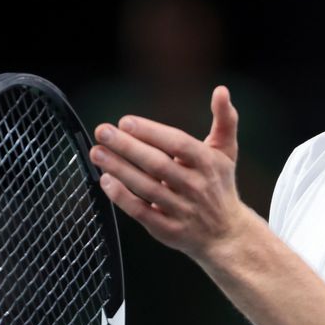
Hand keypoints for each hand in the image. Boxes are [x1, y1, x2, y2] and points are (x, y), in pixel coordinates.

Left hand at [90, 85, 250, 258]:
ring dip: (119, 169)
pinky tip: (106, 180)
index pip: (179, 144)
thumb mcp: (226, 151)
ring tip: (97, 152)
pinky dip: (122, 197)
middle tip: (103, 131)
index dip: (152, 132)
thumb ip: (224, 119)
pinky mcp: (168, 230)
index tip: (126, 121)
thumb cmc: (219, 184)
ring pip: (146, 188)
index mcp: (209, 163)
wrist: (226, 234)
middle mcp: (196, 187)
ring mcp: (182, 210)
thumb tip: (221, 90)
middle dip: (128, 147)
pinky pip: (141, 212)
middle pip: (158, 165)